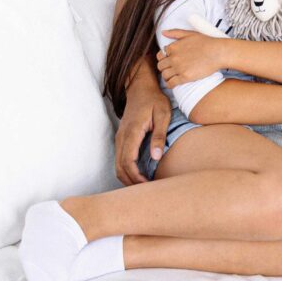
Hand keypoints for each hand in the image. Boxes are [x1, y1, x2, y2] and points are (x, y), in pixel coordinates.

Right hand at [114, 63, 171, 184]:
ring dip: (128, 178)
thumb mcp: (163, 114)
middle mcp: (122, 138)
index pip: (128, 161)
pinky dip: (127, 171)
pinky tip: (140, 175)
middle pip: (120, 167)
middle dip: (132, 182)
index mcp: (132, 132)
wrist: (140, 87)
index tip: (148, 185)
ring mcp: (119, 138)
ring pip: (118, 165)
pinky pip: (120, 160)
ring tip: (144, 186)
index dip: (136, 177)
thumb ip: (159, 135)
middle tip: (147, 192)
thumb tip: (155, 157)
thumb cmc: (154, 100)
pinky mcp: (122, 139)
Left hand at [157, 29, 227, 87]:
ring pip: (164, 75)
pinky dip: (170, 84)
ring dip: (167, 76)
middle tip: (171, 69)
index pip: (160, 55)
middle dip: (164, 68)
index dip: (164, 59)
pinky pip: (171, 83)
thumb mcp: (190, 34)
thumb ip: (175, 33)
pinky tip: (173, 84)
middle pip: (161, 66)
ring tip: (172, 77)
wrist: (218, 53)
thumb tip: (163, 32)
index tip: (169, 61)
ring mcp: (179, 68)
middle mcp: (174, 58)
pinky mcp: (185, 77)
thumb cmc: (206, 42)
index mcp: (173, 47)